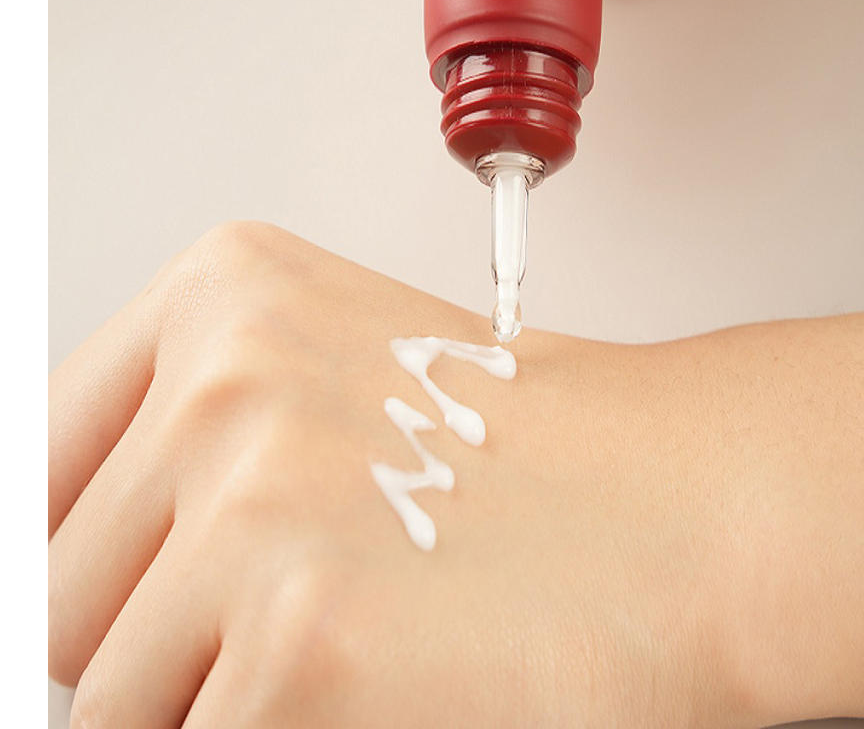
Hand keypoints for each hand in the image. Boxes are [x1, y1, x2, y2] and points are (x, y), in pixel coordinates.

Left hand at [49, 222, 863, 725]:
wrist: (682, 508)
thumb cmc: (534, 451)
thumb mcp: (335, 383)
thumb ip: (192, 448)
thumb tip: (72, 559)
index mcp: (229, 296)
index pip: (45, 470)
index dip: (72, 558)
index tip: (100, 600)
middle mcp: (228, 384)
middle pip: (61, 595)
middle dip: (145, 640)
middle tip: (278, 614)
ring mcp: (253, 510)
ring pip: (117, 696)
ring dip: (215, 695)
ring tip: (354, 637)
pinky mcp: (302, 650)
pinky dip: (275, 728)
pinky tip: (380, 675)